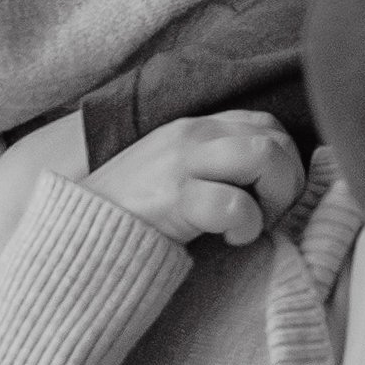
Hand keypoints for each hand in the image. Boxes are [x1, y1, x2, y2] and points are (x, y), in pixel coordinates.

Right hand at [88, 111, 304, 246]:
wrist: (76, 235)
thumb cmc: (132, 211)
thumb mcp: (175, 170)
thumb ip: (213, 162)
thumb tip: (267, 177)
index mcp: (196, 126)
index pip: (267, 124)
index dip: (283, 162)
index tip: (269, 199)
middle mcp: (193, 135)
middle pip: (275, 138)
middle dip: (288, 183)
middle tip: (266, 217)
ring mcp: (182, 163)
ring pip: (264, 156)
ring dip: (275, 198)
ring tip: (253, 225)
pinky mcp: (174, 198)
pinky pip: (235, 204)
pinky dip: (247, 226)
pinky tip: (231, 240)